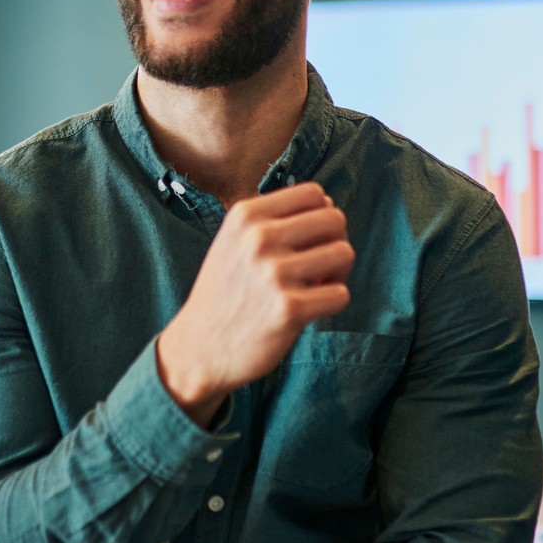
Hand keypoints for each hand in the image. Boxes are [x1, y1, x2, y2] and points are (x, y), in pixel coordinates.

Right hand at [156, 182, 352, 423]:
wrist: (198, 348)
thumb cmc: (224, 294)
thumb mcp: (233, 241)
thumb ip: (274, 220)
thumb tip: (330, 206)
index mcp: (245, 216)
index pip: (314, 194)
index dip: (322, 216)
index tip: (310, 241)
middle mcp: (258, 238)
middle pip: (335, 220)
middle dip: (335, 242)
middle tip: (319, 267)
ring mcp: (273, 274)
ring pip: (344, 253)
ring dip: (338, 273)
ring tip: (316, 287)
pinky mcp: (289, 309)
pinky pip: (340, 294)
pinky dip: (331, 302)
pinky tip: (311, 309)